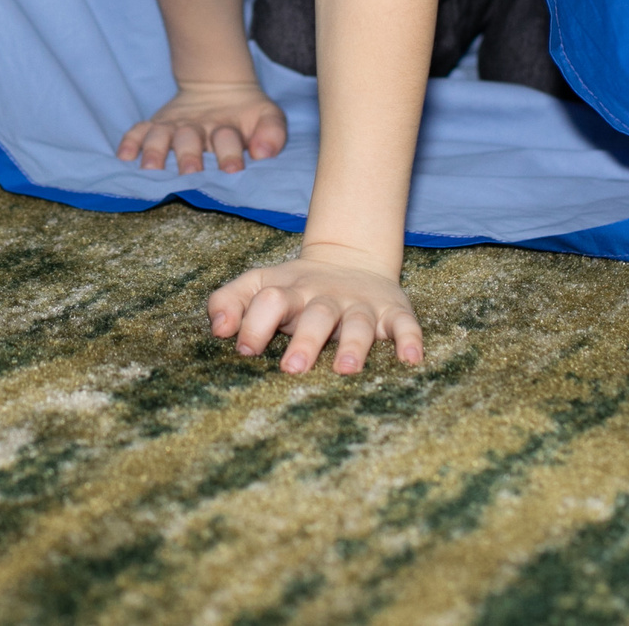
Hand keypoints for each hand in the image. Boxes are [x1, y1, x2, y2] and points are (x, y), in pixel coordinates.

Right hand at [119, 82, 286, 173]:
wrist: (218, 86)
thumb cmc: (246, 114)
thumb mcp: (268, 116)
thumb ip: (272, 133)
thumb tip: (262, 153)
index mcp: (226, 126)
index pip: (227, 138)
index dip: (230, 153)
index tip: (232, 170)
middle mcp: (197, 126)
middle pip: (189, 139)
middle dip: (189, 156)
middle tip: (191, 172)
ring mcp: (173, 125)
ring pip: (159, 136)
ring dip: (154, 151)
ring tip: (150, 168)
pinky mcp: (156, 124)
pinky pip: (138, 130)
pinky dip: (129, 142)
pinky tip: (124, 157)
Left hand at [208, 244, 424, 373]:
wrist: (350, 259)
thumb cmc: (294, 288)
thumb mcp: (259, 284)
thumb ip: (229, 300)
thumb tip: (217, 330)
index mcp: (289, 291)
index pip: (270, 299)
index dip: (255, 322)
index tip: (245, 349)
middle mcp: (325, 298)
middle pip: (315, 315)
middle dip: (305, 341)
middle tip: (292, 369)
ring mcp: (360, 304)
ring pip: (357, 323)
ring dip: (353, 345)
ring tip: (346, 369)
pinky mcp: (392, 311)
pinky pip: (404, 324)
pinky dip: (409, 339)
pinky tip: (411, 359)